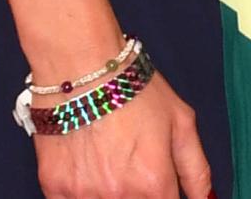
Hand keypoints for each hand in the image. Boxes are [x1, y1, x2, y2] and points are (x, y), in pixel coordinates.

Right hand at [32, 72, 212, 198]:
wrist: (81, 65)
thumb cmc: (132, 88)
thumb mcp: (181, 122)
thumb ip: (196, 170)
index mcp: (154, 183)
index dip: (164, 196)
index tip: (157, 184)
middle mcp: (119, 195)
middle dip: (139, 194)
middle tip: (132, 165)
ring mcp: (84, 195)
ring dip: (110, 193)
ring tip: (109, 160)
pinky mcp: (54, 188)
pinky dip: (82, 191)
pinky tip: (87, 166)